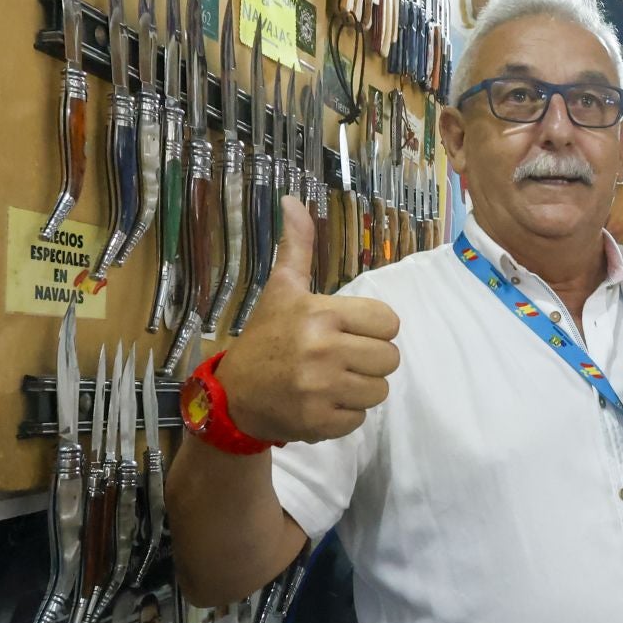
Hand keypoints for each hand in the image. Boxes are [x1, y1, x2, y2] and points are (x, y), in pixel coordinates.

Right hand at [216, 197, 401, 442]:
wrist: (231, 396)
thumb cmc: (266, 338)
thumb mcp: (281, 290)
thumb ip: (298, 248)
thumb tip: (292, 200)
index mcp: (320, 313)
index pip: (389, 323)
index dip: (374, 329)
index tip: (348, 332)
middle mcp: (322, 350)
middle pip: (390, 359)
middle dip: (370, 361)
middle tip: (340, 359)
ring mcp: (320, 389)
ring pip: (379, 391)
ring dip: (361, 389)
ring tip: (331, 381)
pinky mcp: (318, 422)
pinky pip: (360, 419)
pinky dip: (345, 415)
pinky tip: (321, 403)